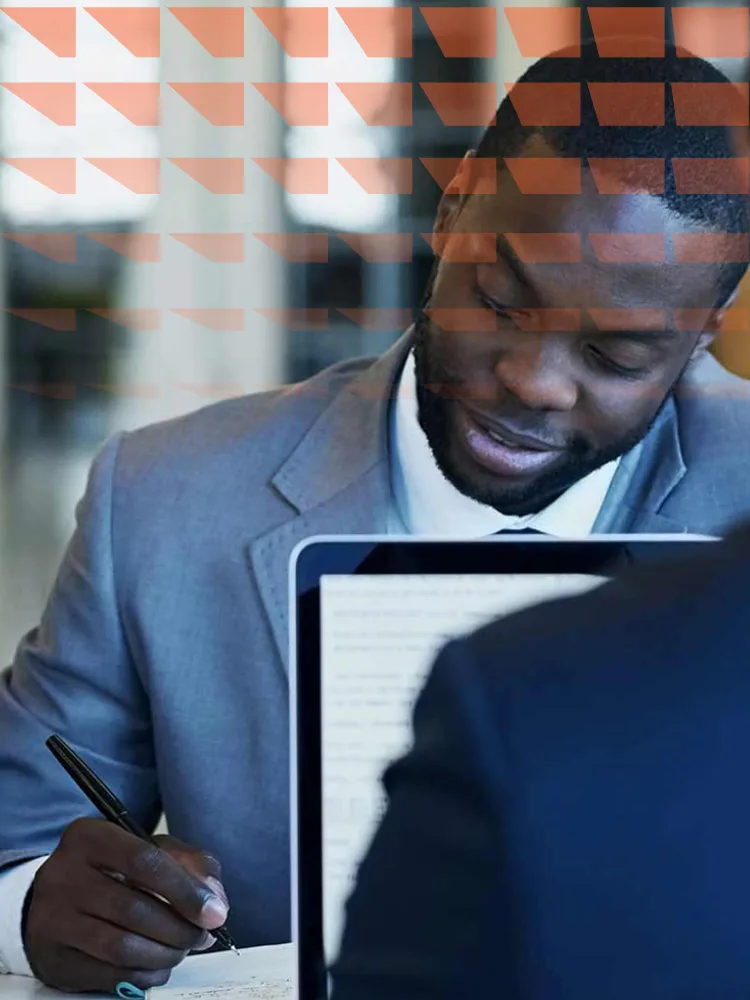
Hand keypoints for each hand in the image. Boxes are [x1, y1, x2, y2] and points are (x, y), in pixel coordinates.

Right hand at [23, 818, 230, 992]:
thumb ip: (190, 864)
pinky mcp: (54, 958)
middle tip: (201, 936)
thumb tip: (214, 901)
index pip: (145, 862)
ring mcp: (52, 920)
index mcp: (89, 837)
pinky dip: (145, 975)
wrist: (55, 899)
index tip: (214, 913)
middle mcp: (63, 875)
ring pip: (122, 947)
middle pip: (135, 909)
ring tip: (182, 949)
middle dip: (180, 928)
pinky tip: (158, 964)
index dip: (186, 891)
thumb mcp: (150, 849)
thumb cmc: (113, 870)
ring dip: (165, 954)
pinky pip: (109, 976)